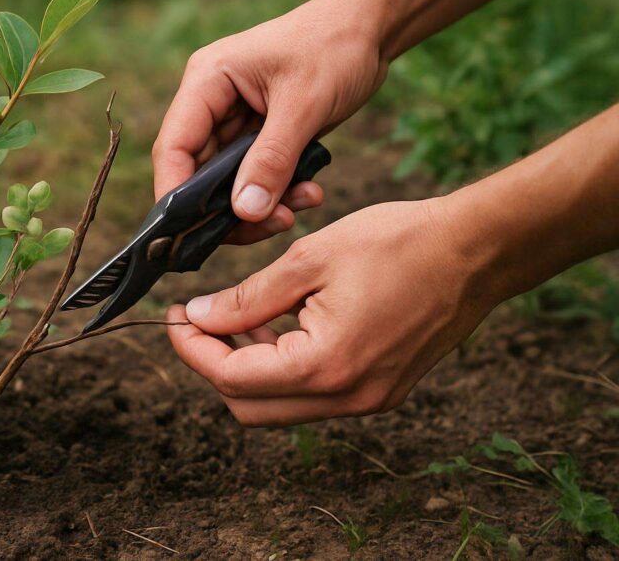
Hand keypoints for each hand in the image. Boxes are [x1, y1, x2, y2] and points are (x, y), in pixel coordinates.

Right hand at [152, 0, 386, 243]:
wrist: (371, 28)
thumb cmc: (334, 46)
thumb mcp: (304, 105)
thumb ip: (272, 160)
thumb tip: (243, 213)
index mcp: (207, 81)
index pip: (174, 147)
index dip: (175, 194)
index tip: (190, 234)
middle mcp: (211, 103)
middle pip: (197, 174)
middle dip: (229, 208)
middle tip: (272, 225)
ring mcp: (234, 121)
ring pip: (228, 183)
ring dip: (260, 205)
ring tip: (297, 210)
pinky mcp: (259, 136)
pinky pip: (256, 178)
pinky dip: (278, 193)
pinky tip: (309, 193)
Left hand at [166, 197, 497, 425]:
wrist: (475, 251)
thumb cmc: (397, 243)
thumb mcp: (308, 260)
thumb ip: (247, 298)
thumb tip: (198, 317)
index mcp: (325, 365)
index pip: (232, 379)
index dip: (192, 350)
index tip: (174, 318)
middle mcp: (347, 397)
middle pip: (250, 407)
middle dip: (214, 365)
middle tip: (199, 320)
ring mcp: (367, 400)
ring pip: (280, 406)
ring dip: (248, 368)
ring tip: (237, 317)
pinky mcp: (380, 391)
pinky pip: (313, 395)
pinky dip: (283, 369)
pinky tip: (277, 326)